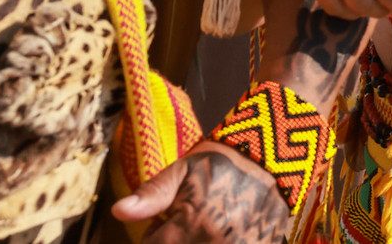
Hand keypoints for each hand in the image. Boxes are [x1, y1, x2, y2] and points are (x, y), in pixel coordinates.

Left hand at [112, 143, 290, 241]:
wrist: (273, 156)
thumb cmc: (221, 162)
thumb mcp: (182, 171)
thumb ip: (151, 195)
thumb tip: (118, 211)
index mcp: (189, 228)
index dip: (155, 236)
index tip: (165, 222)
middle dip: (177, 239)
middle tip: (186, 224)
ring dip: (199, 240)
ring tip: (205, 227)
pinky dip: (226, 240)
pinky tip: (228, 230)